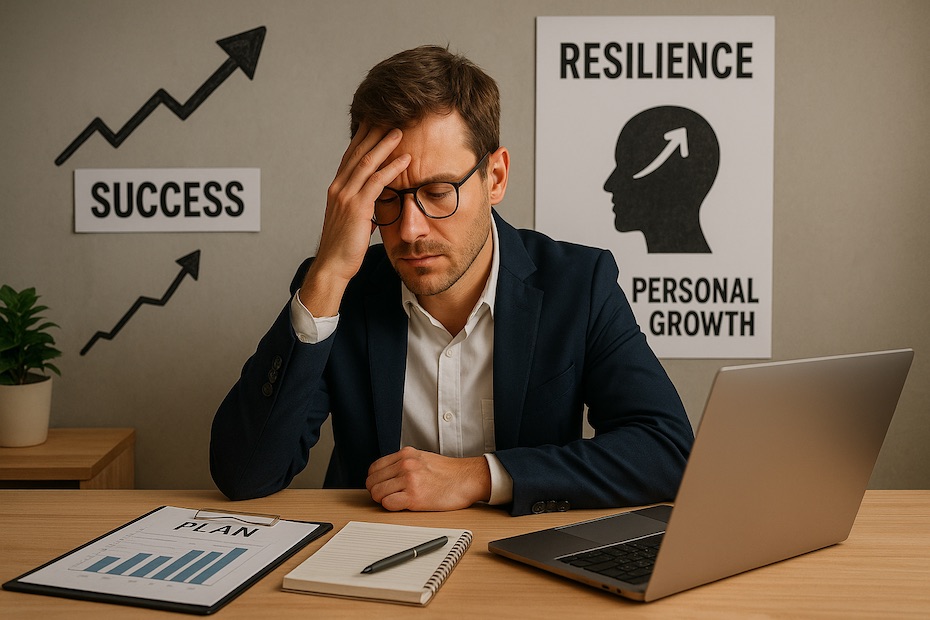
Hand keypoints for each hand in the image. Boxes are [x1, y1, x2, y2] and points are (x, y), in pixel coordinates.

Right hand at [299, 125, 410, 316]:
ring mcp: (346, 196)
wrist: (333, 266)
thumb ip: (363, 206)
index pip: (351, 155)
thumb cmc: (345, 246)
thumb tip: (376, 202)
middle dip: (374, 132)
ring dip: (384, 144)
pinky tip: (405, 159)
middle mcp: (338, 187)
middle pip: (357, 152)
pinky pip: (376, 182)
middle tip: (390, 115)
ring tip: (400, 130)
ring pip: (366, 162)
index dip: (364, 137)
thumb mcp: (353, 220)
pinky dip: (391, 168)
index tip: (377, 121)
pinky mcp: (356, 208)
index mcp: (337, 188)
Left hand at [366, 447, 491, 511]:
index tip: (381, 486)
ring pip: (377, 493)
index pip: (374, 468)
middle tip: (387, 496)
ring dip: (383, 500)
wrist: (467, 479)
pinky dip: (391, 506)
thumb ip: (404, 463)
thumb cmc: (448, 472)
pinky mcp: (414, 497)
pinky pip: (388, 504)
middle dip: (377, 491)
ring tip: (396, 501)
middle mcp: (405, 465)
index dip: (375, 480)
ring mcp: (409, 480)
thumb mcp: (422, 458)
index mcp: (405, 454)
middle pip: (373, 481)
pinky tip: (402, 505)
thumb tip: (387, 476)